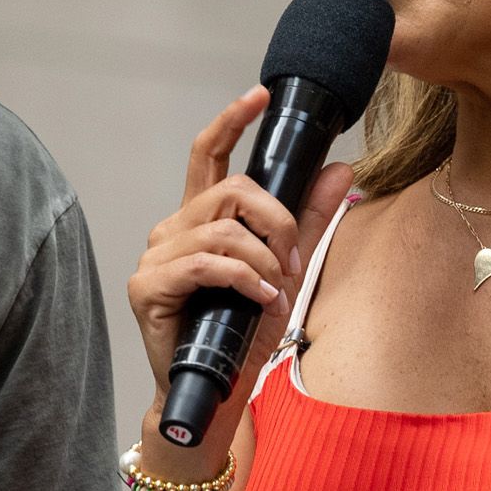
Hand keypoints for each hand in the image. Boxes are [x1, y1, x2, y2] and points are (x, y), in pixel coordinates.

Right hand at [127, 86, 354, 459]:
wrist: (211, 397)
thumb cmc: (239, 338)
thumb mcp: (284, 273)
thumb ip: (307, 223)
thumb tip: (341, 169)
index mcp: (199, 218)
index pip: (208, 154)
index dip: (231, 119)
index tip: (258, 94)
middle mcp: (172, 229)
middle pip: (229, 188)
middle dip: (276, 219)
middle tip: (293, 260)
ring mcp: (157, 256)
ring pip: (222, 227)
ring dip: (264, 257)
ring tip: (276, 289)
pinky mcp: (149, 286)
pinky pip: (207, 262)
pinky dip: (243, 278)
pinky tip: (259, 299)